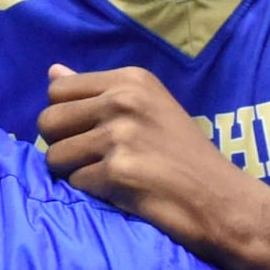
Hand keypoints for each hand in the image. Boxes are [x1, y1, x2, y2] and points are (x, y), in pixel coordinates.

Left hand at [37, 62, 257, 254]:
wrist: (221, 199)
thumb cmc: (184, 154)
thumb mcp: (148, 107)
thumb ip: (98, 91)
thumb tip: (52, 71)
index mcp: (130, 79)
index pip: (57, 90)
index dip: (65, 117)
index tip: (89, 132)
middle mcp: (124, 100)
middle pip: (48, 121)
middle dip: (60, 145)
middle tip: (91, 159)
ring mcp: (121, 135)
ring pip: (55, 155)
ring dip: (74, 172)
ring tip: (107, 176)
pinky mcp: (118, 171)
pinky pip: (75, 183)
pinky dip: (92, 193)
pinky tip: (120, 192)